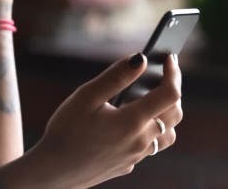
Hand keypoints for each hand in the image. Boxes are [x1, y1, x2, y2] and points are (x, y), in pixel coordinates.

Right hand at [28, 54, 182, 187]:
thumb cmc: (66, 130)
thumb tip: (140, 59)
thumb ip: (115, 77)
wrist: (54, 171)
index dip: (173, 72)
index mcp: (133, 121)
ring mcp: (136, 157)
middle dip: (172, 91)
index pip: (169, 94)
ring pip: (167, 135)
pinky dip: (149, 132)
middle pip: (174, 114)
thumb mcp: (86, 97)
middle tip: (162, 74)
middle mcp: (141, 141)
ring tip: (152, 100)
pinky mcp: (127, 165)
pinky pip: (149, 148)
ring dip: (167, 115)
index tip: (169, 57)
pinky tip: (130, 126)